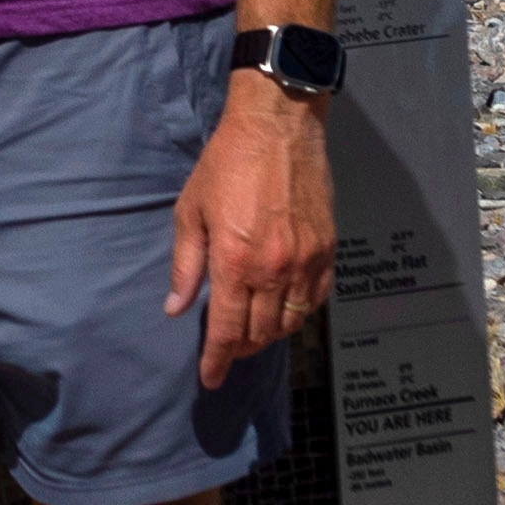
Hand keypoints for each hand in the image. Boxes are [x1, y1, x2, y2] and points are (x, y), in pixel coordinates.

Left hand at [173, 73, 334, 386]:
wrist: (277, 126)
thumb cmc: (227, 164)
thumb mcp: (191, 212)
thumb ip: (186, 265)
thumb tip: (177, 307)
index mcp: (234, 261)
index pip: (228, 331)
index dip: (217, 361)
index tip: (210, 379)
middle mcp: (274, 269)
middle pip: (261, 333)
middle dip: (241, 349)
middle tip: (227, 350)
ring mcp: (306, 261)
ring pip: (290, 323)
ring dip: (269, 336)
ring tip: (252, 333)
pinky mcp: (328, 250)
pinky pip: (316, 300)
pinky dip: (299, 315)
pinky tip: (284, 311)